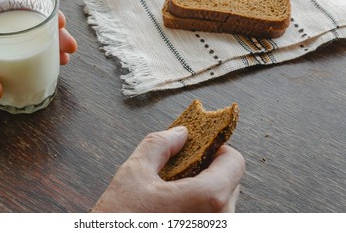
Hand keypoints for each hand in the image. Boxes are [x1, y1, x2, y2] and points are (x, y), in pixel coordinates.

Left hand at [0, 0, 76, 100]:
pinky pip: (13, 45)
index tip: (60, 22)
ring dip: (45, 44)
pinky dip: (30, 52)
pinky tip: (42, 63)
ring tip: (62, 58)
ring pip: (23, 32)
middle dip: (51, 32)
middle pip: (26, 18)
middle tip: (68, 48)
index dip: (42, 9)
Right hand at [92, 126, 244, 211]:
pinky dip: (198, 207)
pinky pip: (212, 218)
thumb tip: (180, 133)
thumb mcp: (134, 173)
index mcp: (208, 198)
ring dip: (202, 188)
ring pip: (221, 201)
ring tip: (171, 190)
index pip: (235, 162)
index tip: (199, 148)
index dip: (217, 149)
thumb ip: (160, 145)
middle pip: (230, 181)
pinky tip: (171, 207)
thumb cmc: (120, 220)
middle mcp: (219, 221)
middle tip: (179, 167)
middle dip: (207, 169)